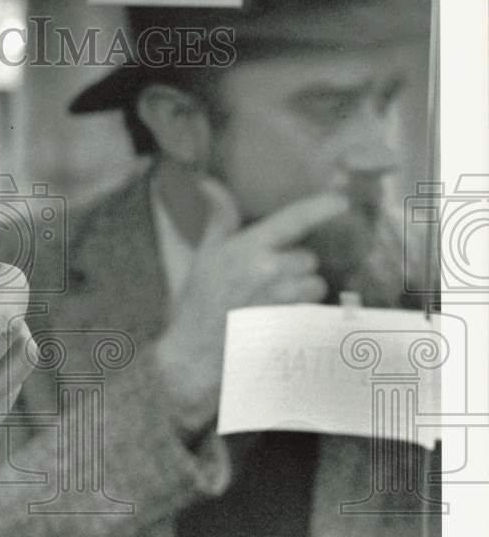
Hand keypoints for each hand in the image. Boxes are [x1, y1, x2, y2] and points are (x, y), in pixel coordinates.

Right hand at [154, 178, 348, 438]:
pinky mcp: (291, 324)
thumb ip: (218, 219)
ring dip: (301, 290)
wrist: (194, 354)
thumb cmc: (197, 304)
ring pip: (314, 284)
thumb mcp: (204, 256)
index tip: (341, 202)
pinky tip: (277, 319)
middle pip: (307, 258)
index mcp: (247, 249)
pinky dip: (301, 312)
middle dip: (294, 266)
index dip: (321, 207)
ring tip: (272, 301)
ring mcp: (282, 300)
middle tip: (266, 279)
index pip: (294, 220)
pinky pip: (312, 309)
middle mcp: (269, 271)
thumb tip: (210, 183)